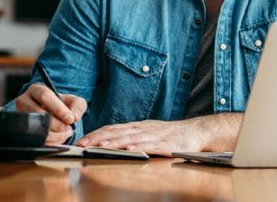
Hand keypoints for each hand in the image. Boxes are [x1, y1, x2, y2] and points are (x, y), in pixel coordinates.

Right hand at [14, 83, 86, 144]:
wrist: (53, 115)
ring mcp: (21, 117)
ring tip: (64, 133)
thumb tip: (74, 117)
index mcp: (36, 90)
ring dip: (55, 135)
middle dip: (57, 124)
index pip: (45, 96)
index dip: (58, 108)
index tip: (70, 119)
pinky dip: (50, 142)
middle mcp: (24, 101)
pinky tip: (58, 139)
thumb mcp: (74, 102)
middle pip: (39, 113)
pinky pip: (35, 140)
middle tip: (68, 128)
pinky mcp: (22, 131)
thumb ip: (78, 106)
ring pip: (36, 129)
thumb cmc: (62, 106)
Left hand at [76, 118, 203, 156]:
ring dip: (113, 143)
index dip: (96, 134)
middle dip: (98, 139)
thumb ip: (131, 135)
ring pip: (129, 138)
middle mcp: (142, 129)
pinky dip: (137, 147)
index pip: (112, 128)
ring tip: (99, 147)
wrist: (194, 132)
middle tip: (82, 144)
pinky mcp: (164, 144)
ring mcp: (153, 136)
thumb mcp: (148, 132)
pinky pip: (149, 145)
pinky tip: (128, 149)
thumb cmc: (170, 134)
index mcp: (137, 126)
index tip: (82, 140)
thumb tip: (111, 141)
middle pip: (116, 132)